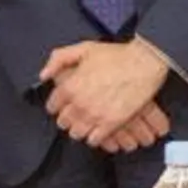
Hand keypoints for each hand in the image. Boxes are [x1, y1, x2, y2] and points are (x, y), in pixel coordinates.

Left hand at [40, 39, 168, 147]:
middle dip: (69, 118)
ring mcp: (95, 115)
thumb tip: (43, 75)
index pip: (53, 105)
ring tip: (88, 123)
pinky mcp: (111, 123)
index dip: (58, 104)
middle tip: (77, 113)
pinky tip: (99, 129)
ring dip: (81, 129)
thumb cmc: (117, 55)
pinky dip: (95, 136)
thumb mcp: (84, 48)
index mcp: (70, 86)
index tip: (65, 104)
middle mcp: (79, 104)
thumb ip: (59, 59)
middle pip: (63, 122)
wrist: (144, 63)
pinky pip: (94, 139)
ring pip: (77, 133)